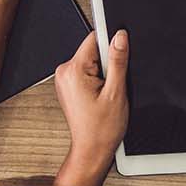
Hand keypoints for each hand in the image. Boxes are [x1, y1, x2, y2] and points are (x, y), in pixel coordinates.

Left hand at [51, 30, 127, 185]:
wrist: (92, 149)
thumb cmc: (101, 128)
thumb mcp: (116, 91)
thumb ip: (118, 60)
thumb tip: (120, 36)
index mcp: (73, 71)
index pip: (95, 38)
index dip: (112, 46)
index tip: (118, 59)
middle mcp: (64, 73)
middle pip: (94, 49)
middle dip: (107, 62)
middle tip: (111, 85)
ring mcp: (64, 79)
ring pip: (92, 60)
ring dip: (103, 72)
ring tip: (104, 93)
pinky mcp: (68, 85)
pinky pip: (87, 70)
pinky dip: (97, 79)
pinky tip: (99, 95)